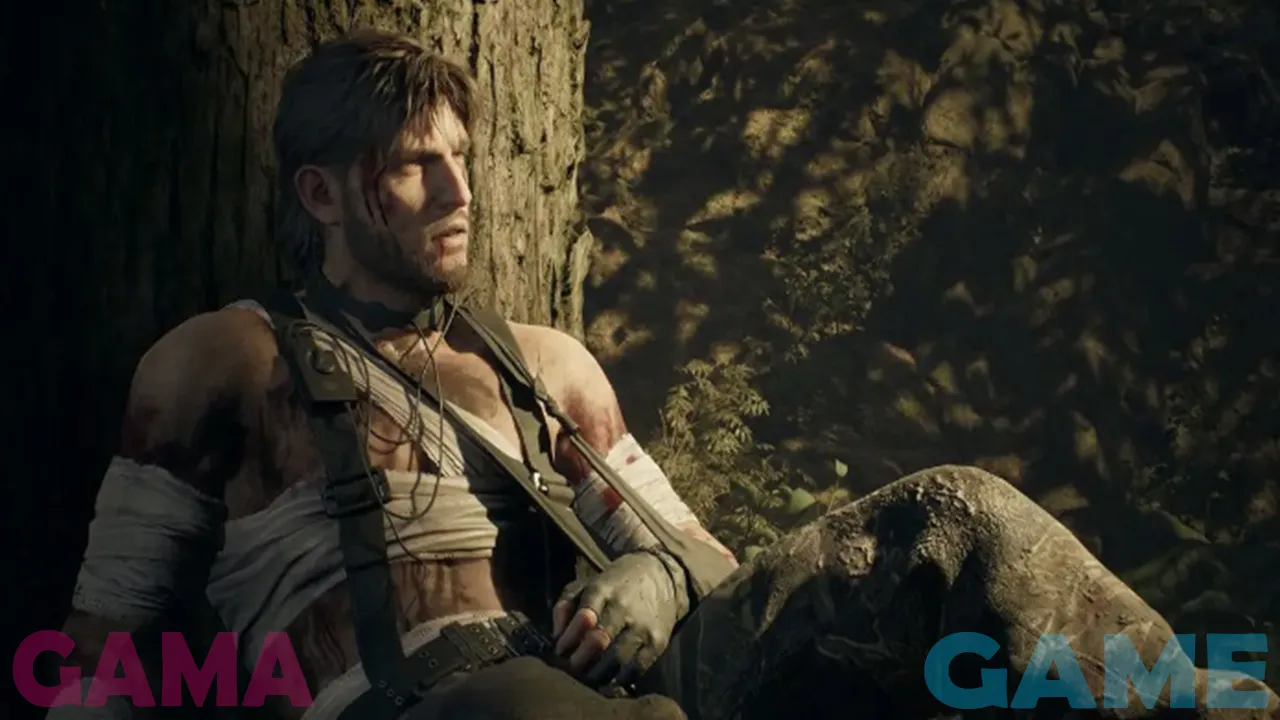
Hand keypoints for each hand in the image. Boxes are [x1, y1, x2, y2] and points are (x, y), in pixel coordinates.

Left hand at [551, 549, 688, 686]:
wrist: (662, 577)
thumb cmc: (616, 585)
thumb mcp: (588, 584)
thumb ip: (566, 605)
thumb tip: (557, 636)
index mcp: (603, 590)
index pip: (584, 615)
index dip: (569, 638)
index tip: (560, 650)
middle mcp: (624, 608)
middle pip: (599, 640)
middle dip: (580, 659)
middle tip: (572, 669)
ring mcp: (643, 626)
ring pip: (617, 659)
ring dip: (597, 673)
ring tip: (588, 677)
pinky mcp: (658, 643)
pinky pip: (636, 669)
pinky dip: (619, 679)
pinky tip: (609, 680)